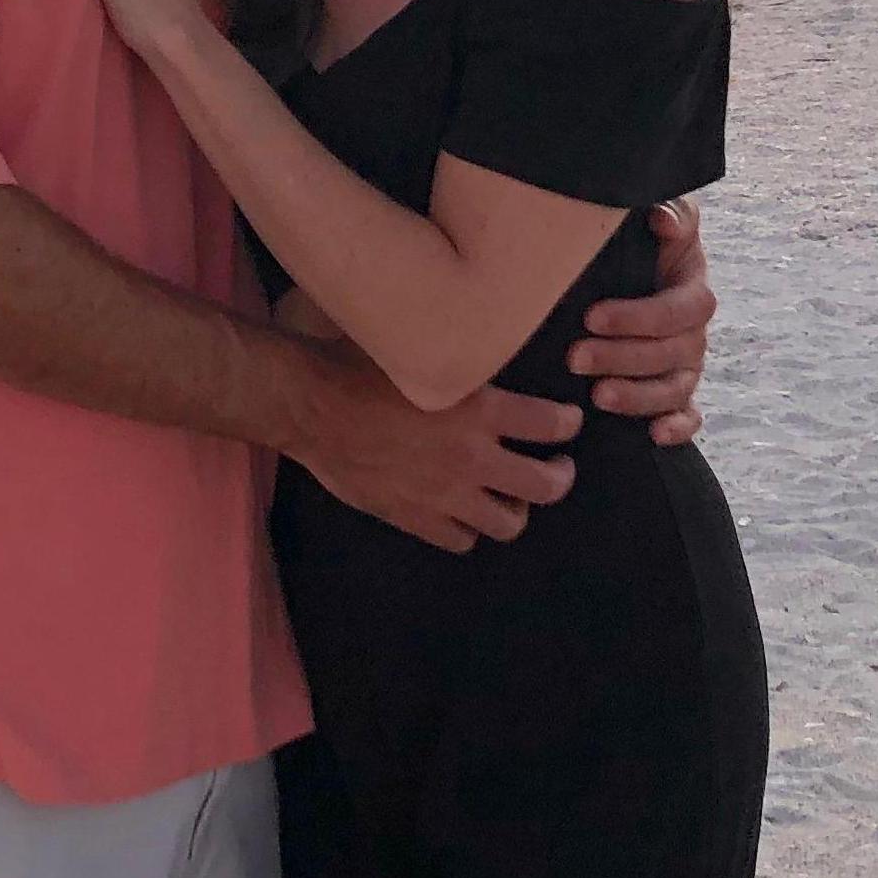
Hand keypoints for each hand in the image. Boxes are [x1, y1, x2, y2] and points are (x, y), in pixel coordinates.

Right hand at [286, 344, 579, 554]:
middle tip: (556, 467)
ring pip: (508, 523)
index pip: (550, 425)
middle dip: (559, 477)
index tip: (568, 422)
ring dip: (517, 509)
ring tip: (512, 496)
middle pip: (544, 487)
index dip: (567, 424)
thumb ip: (460, 356)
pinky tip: (465, 512)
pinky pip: (461, 540)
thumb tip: (485, 337)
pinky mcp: (414, 517)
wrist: (310, 406)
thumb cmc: (359, 365)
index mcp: (479, 410)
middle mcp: (470, 457)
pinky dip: (470, 529)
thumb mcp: (420, 349)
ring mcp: (444, 495)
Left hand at [567, 197, 713, 444]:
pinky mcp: (677, 394)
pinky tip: (654, 435)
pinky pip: (690, 416)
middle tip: (575, 358)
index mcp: (691, 289)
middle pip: (673, 352)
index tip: (591, 317)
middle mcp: (694, 331)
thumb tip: (662, 219)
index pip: (680, 310)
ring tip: (599, 397)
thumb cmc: (635, 244)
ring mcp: (687, 366)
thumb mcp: (651, 218)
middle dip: (623, 357)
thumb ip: (669, 213)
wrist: (622, 275)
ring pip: (676, 388)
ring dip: (640, 396)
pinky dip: (678, 427)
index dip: (639, 317)